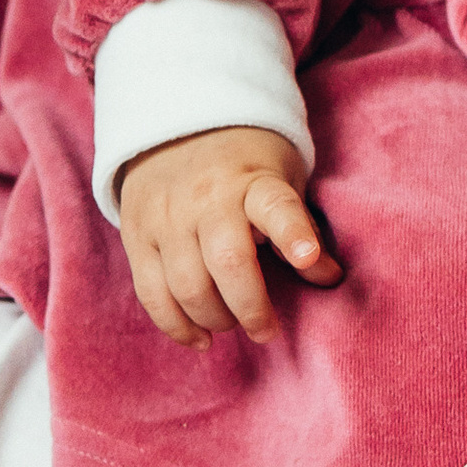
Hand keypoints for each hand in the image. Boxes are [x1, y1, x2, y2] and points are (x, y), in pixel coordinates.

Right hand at [117, 124, 339, 348]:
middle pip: (228, 262)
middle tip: (267, 330)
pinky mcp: (137, 236)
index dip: (294, 234)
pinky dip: (176, 325)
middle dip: (251, 308)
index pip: (276, 206)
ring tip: (232, 323)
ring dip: (215, 318)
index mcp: (253, 180)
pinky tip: (200, 338)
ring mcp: (167, 217)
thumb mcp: (282, 177)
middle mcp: (207, 198)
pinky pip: (151, 293)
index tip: (309, 258)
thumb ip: (302, 226)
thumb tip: (329, 277)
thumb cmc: (244, 164)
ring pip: (188, 285)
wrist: (176, 128)